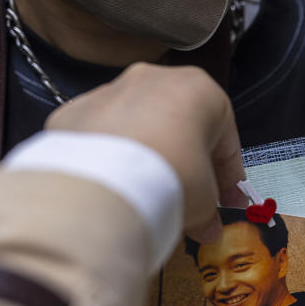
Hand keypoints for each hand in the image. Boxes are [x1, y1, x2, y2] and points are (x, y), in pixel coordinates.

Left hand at [45, 63, 246, 241]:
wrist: (102, 185)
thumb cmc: (171, 178)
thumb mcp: (205, 200)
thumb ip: (209, 209)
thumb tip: (206, 226)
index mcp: (200, 89)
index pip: (225, 139)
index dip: (230, 176)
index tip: (228, 201)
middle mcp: (153, 79)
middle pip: (181, 126)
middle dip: (188, 163)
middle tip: (193, 199)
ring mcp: (109, 91)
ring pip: (140, 127)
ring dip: (150, 159)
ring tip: (151, 196)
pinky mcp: (75, 112)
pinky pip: (104, 137)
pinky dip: (112, 159)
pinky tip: (117, 189)